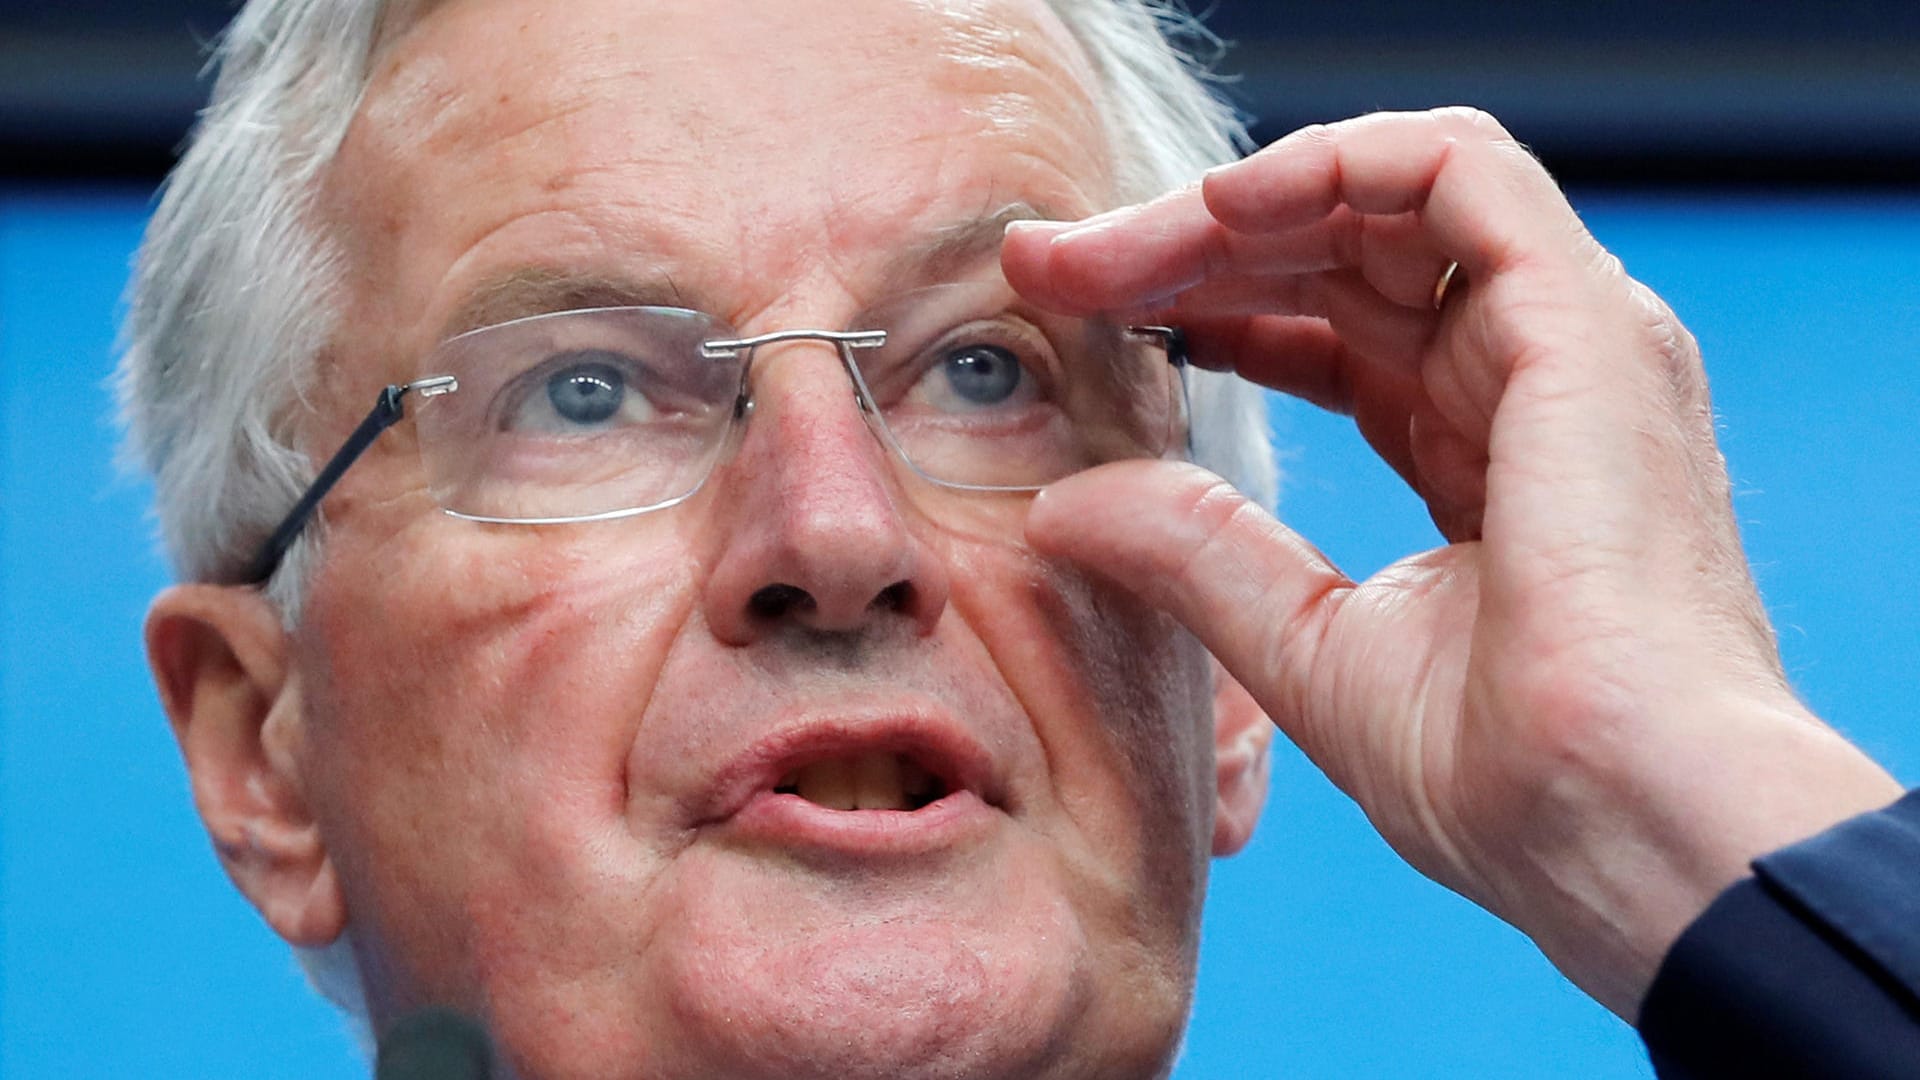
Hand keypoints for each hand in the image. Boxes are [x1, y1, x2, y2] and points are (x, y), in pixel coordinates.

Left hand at [1003, 108, 1900, 1016]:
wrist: (1615, 825)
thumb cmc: (1505, 780)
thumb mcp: (1307, 648)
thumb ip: (1194, 554)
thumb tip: (1061, 505)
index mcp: (1481, 456)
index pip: (1334, 338)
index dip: (1206, 311)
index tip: (1082, 322)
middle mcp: (1529, 381)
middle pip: (1340, 262)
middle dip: (1187, 250)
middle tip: (1053, 272)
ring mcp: (1566, 343)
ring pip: (1383, 203)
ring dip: (1233, 208)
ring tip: (1108, 255)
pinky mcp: (1580, 322)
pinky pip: (1457, 172)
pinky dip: (1331, 166)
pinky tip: (1215, 213)